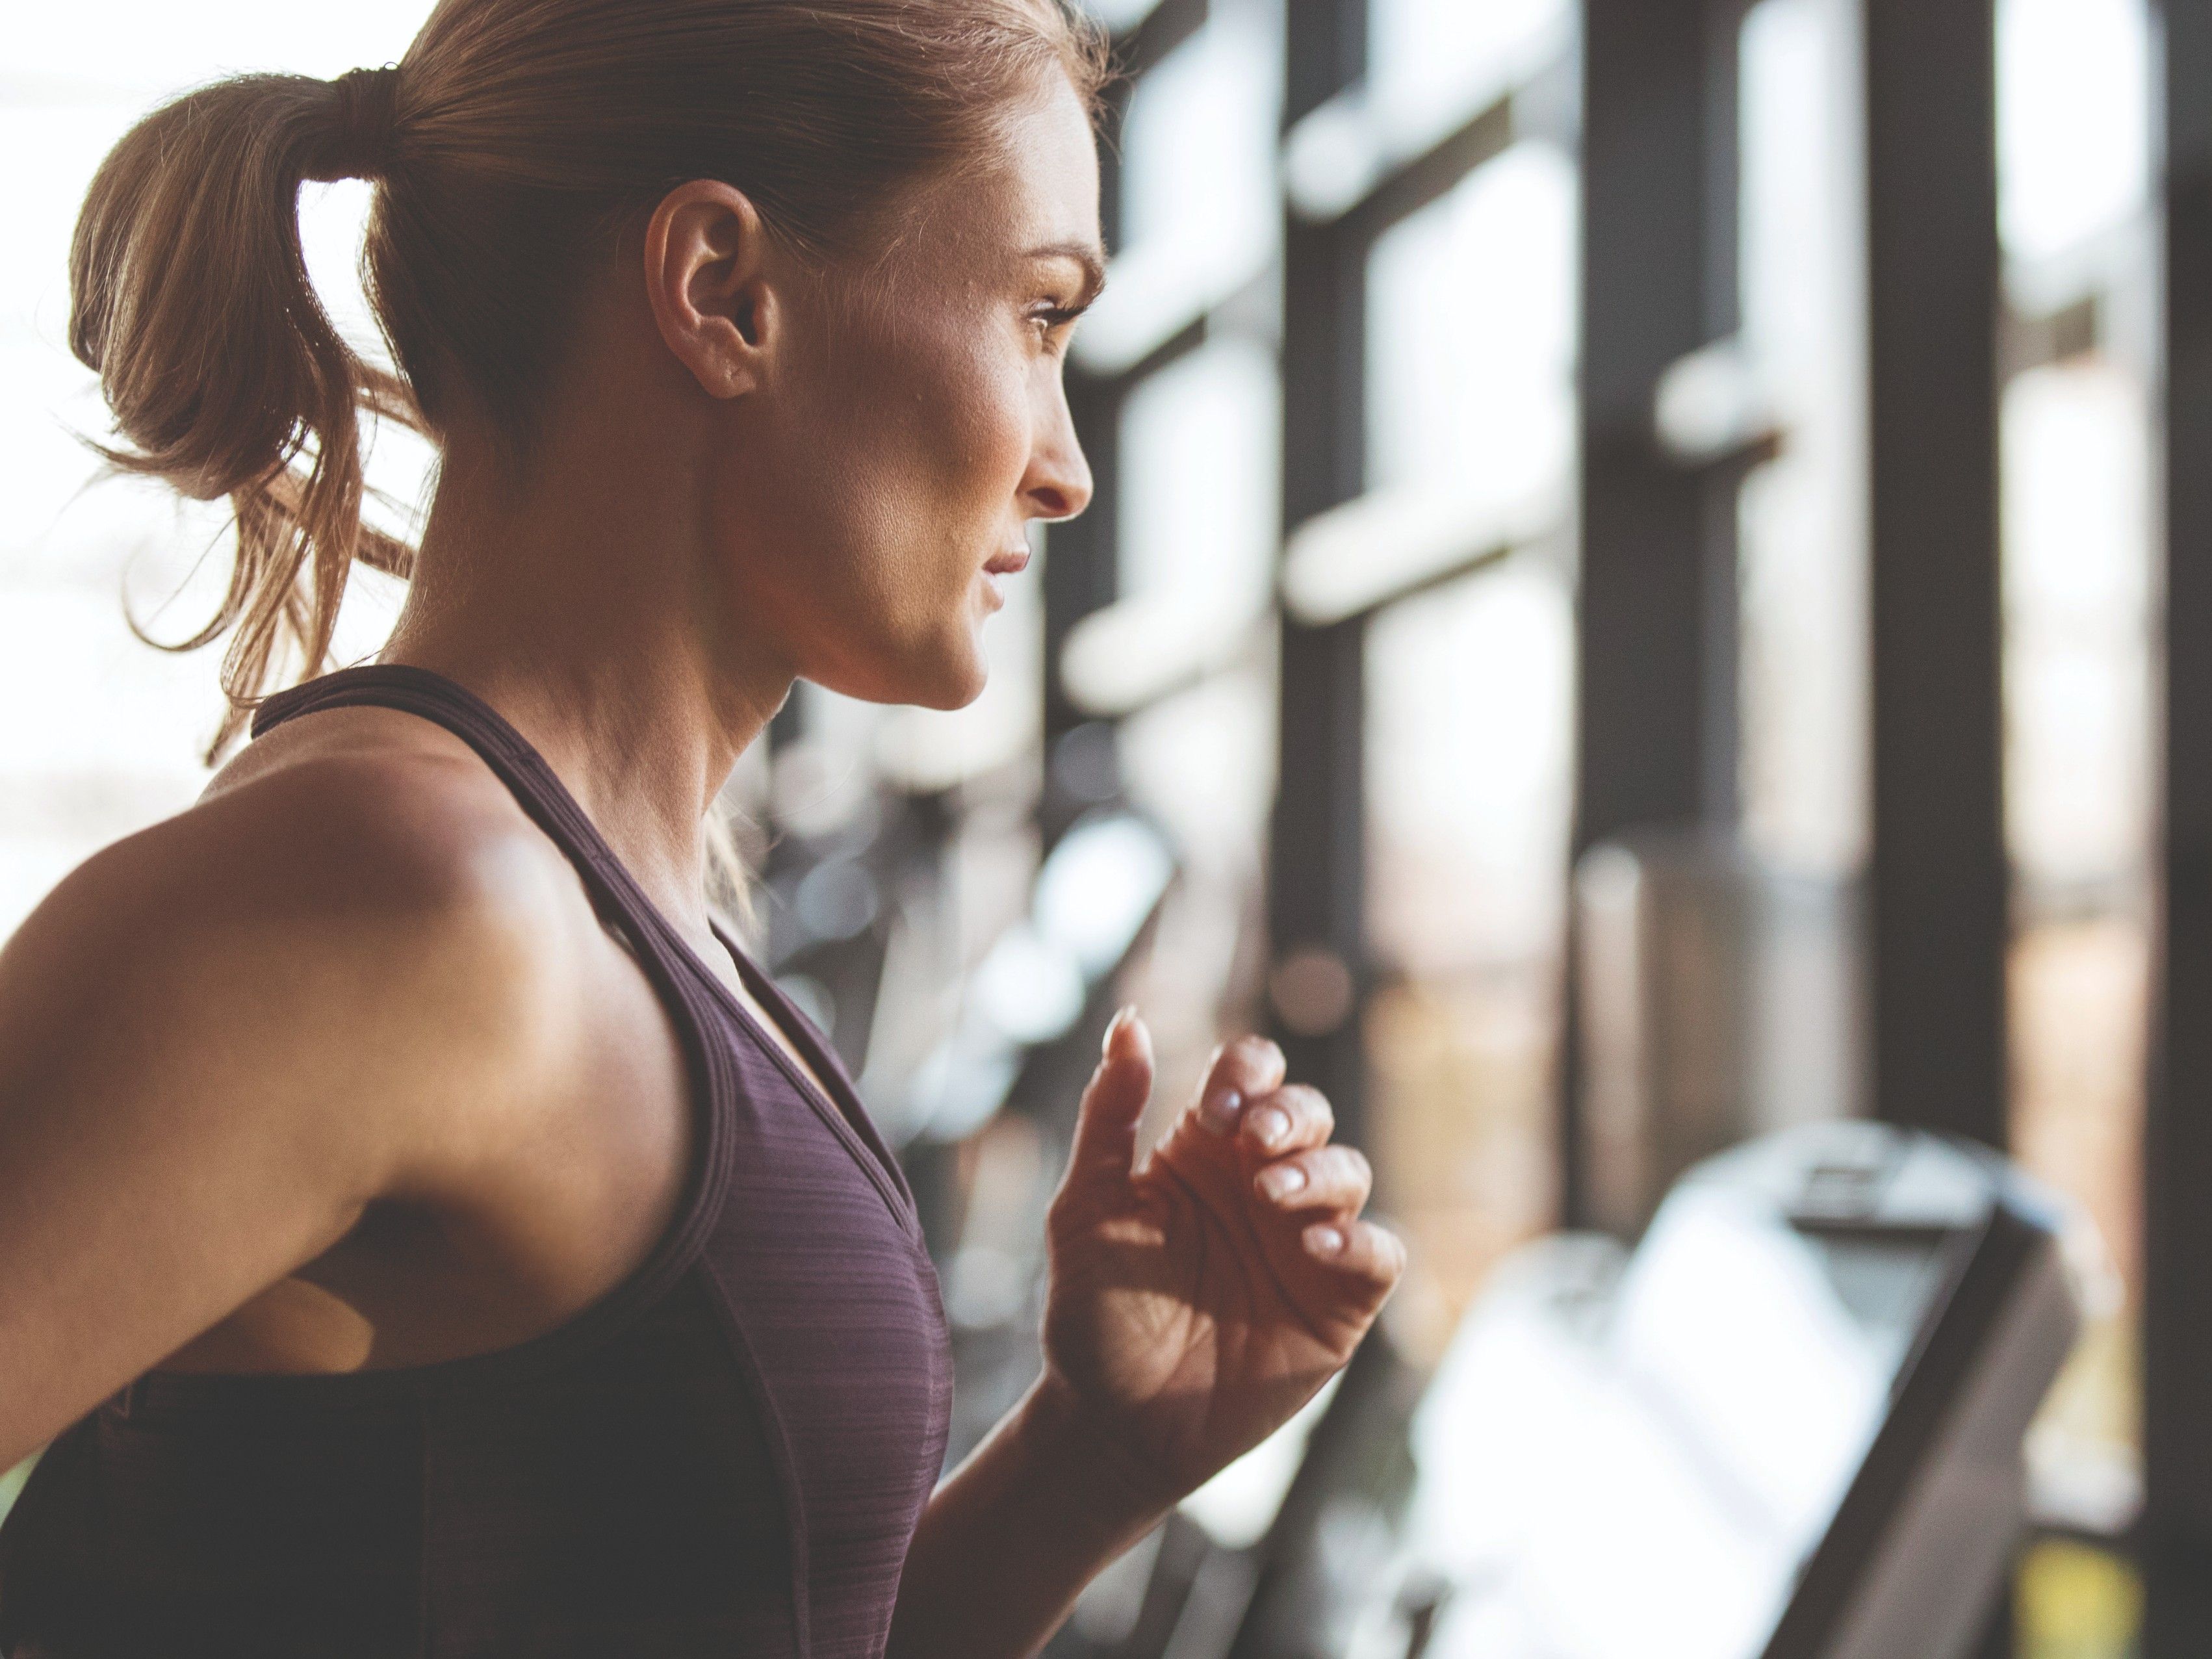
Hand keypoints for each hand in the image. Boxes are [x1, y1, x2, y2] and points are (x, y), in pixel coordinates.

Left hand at [1034, 1007, 1405, 1508]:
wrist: (1113, 1421)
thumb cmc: (1094, 1311)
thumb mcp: (1086, 1207)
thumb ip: (1109, 1116)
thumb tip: (1128, 1021)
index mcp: (1207, 1151)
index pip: (1251, 1075)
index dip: (1246, 1071)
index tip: (1213, 1109)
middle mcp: (1264, 1185)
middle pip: (1309, 1112)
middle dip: (1291, 1112)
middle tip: (1256, 1137)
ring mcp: (1305, 1242)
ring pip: (1350, 1172)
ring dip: (1320, 1171)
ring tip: (1275, 1194)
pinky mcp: (1338, 1303)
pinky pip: (1378, 1254)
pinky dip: (1359, 1240)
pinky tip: (1315, 1245)